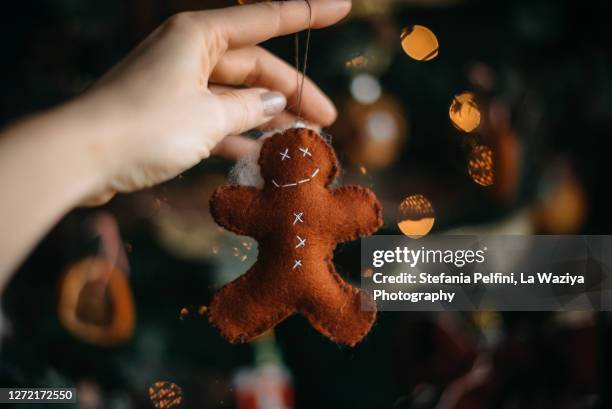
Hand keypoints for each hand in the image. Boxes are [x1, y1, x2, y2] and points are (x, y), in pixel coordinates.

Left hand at [77, 0, 350, 203]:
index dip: (308, 13)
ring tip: (302, 140)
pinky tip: (263, 154)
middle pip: (256, 67)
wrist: (82, 157)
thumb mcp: (209, 116)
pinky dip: (239, 135)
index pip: (267, 19)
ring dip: (268, 118)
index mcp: (200, 35)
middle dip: (293, 93)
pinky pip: (217, 119)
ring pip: (238, 96)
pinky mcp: (170, 113)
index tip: (344, 7)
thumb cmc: (145, 127)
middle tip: (326, 120)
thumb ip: (249, 108)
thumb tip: (274, 102)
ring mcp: (180, 84)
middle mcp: (191, 52)